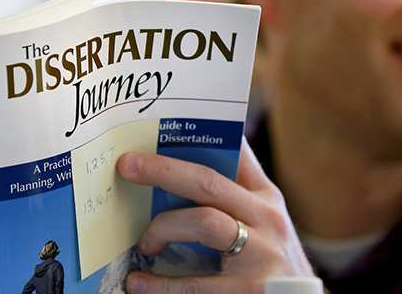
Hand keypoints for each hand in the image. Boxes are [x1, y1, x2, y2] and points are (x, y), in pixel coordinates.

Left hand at [117, 137, 314, 293]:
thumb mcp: (267, 222)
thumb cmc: (274, 262)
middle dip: (164, 170)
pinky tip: (139, 283)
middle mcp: (266, 219)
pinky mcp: (246, 291)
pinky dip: (160, 284)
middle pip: (209, 183)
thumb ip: (236, 195)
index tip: (165, 124)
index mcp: (265, 198)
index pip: (237, 153)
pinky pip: (195, 284)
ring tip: (144, 243)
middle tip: (127, 165)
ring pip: (205, 223)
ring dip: (164, 228)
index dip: (204, 134)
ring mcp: (259, 255)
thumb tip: (188, 164)